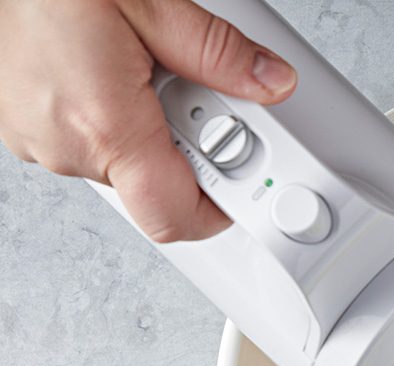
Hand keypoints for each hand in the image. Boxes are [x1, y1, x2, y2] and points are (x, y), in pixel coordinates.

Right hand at [0, 0, 295, 241]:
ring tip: (141, 64)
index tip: (246, 181)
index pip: (177, 218)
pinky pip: (86, 141)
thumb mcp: (152, 4)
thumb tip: (271, 83)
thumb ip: (219, 53)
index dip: (221, 209)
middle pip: (155, 186)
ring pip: (121, 163)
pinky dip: (112, 116)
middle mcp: (63, 145)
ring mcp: (36, 138)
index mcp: (104, 126)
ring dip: (147, 126)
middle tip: (195, 87)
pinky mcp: (21, 123)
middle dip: (189, 145)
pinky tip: (110, 69)